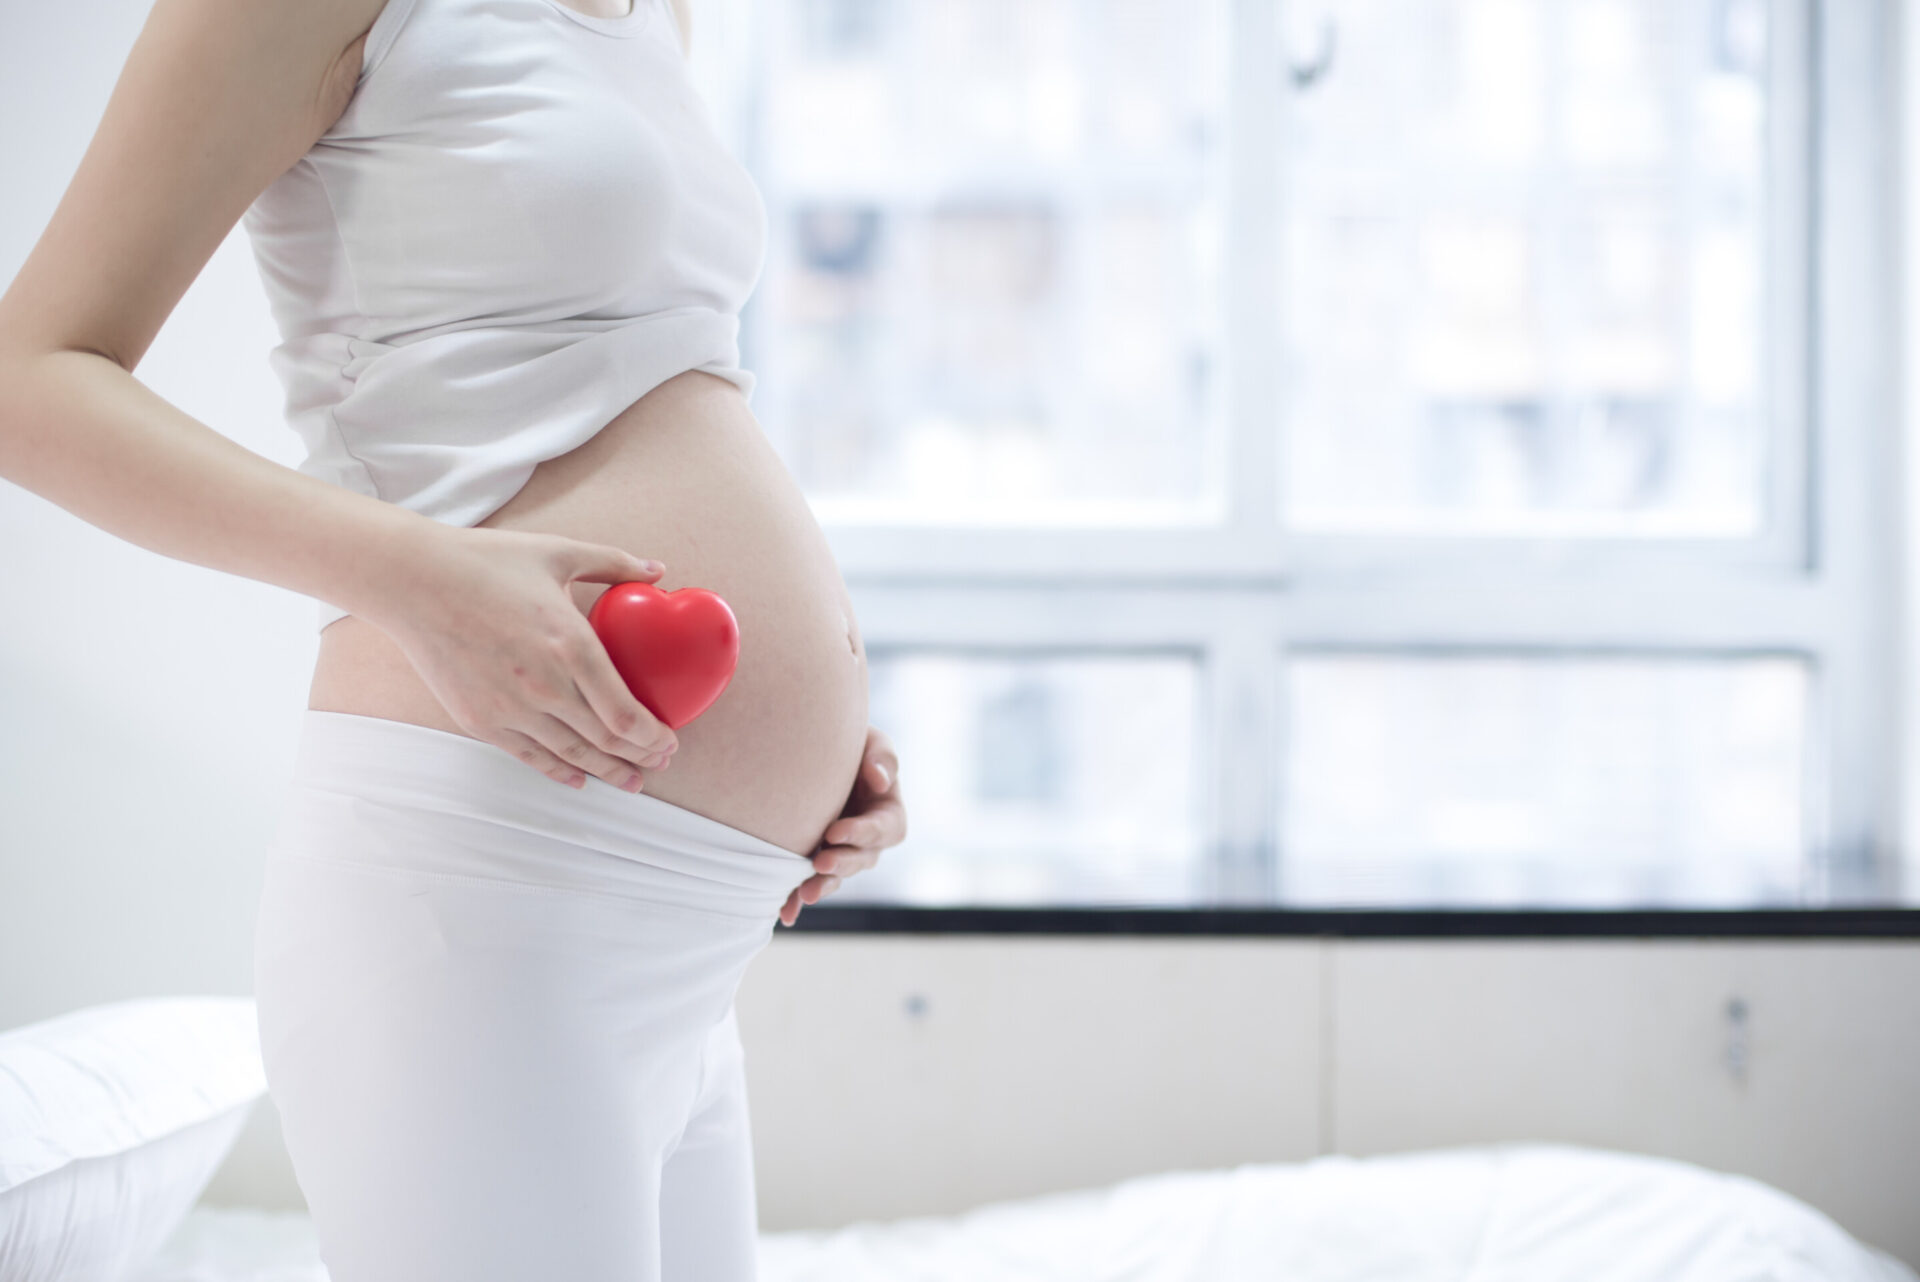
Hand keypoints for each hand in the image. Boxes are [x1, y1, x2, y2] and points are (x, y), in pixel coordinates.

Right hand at [361, 523, 680, 791]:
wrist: (413, 581)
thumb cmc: (487, 562)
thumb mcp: (558, 553)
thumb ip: (613, 563)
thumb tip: (658, 570)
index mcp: (572, 645)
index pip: (625, 715)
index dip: (653, 737)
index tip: (669, 741)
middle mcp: (545, 685)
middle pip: (605, 742)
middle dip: (639, 757)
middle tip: (660, 762)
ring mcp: (510, 708)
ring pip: (572, 755)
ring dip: (607, 772)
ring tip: (631, 780)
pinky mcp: (481, 720)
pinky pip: (530, 757)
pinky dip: (560, 772)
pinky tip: (579, 779)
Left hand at [778, 725, 904, 925]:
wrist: (814, 749)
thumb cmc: (852, 742)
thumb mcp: (872, 741)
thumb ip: (882, 757)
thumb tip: (880, 781)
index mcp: (887, 813)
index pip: (884, 829)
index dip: (862, 833)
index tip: (835, 831)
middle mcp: (867, 839)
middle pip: (862, 860)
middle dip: (842, 863)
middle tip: (820, 861)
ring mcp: (841, 851)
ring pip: (837, 876)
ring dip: (823, 886)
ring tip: (805, 894)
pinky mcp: (815, 858)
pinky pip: (809, 883)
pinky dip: (797, 899)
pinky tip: (785, 913)